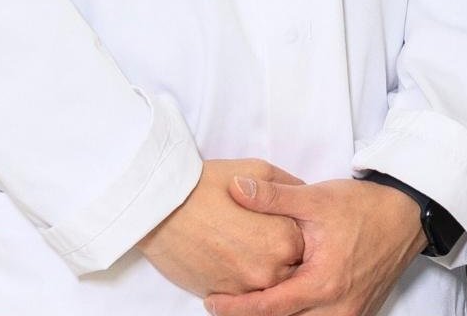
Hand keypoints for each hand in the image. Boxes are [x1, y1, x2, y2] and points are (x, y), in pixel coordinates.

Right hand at [138, 159, 305, 298]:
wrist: (161, 207)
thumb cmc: (209, 185)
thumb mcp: (260, 171)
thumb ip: (289, 187)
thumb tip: (303, 194)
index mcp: (284, 239)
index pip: (306, 243)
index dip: (291, 231)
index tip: (278, 221)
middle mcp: (269, 270)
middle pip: (288, 267)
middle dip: (278, 252)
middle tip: (256, 234)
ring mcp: (242, 287)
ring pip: (265, 284)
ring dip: (259, 268)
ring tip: (241, 245)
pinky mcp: (219, 295)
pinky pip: (241, 294)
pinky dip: (239, 279)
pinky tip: (228, 256)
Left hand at [202, 177, 423, 315]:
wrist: (409, 214)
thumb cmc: (364, 207)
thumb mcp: (316, 198)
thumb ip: (273, 197)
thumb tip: (234, 188)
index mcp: (322, 283)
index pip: (267, 308)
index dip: (234, 308)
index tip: (212, 300)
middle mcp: (337, 307)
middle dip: (254, 315)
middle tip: (228, 301)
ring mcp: (352, 314)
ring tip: (259, 301)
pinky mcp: (361, 313)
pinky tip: (290, 301)